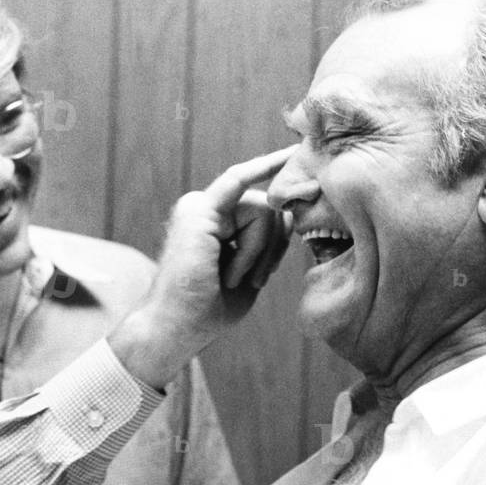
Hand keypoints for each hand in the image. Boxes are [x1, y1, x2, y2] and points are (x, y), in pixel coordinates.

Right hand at [109, 148, 292, 387]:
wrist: (175, 328)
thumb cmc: (208, 310)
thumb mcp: (249, 274)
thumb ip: (268, 245)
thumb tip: (290, 214)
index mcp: (214, 224)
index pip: (261, 209)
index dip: (285, 202)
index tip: (311, 174)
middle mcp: (204, 209)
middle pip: (268, 207)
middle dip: (274, 246)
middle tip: (255, 281)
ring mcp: (199, 206)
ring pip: (263, 208)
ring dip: (260, 251)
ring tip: (232, 278)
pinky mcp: (199, 210)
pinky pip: (242, 188)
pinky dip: (262, 179)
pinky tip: (285, 156)